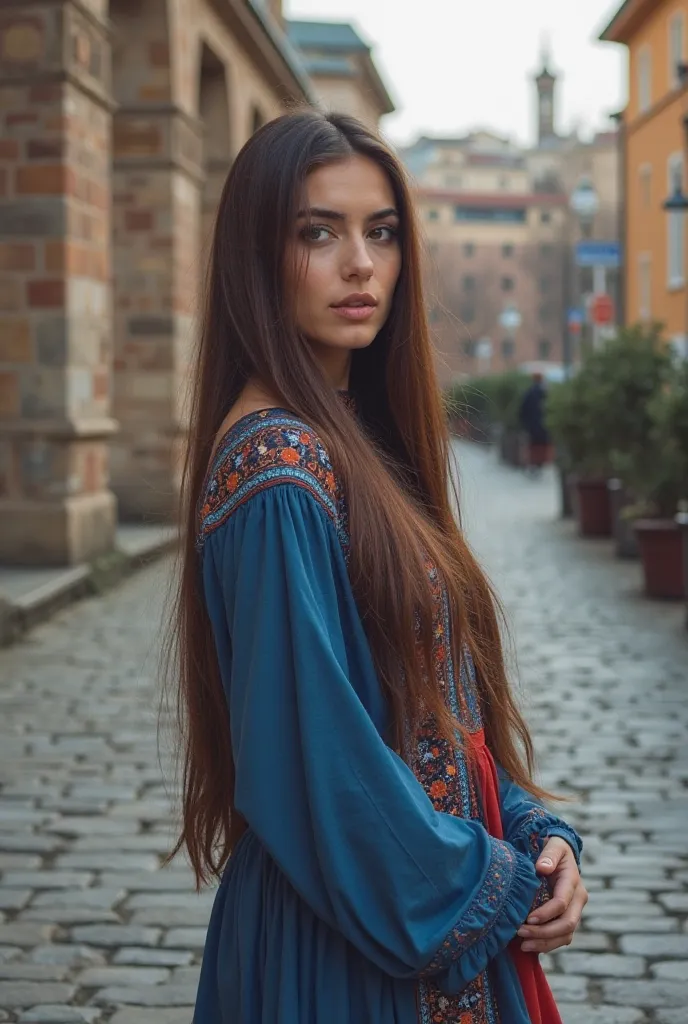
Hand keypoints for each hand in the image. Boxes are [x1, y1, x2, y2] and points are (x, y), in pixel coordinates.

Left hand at [517, 836, 587, 953]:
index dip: (546, 913)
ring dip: (545, 943)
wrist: (561, 856)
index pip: (562, 903)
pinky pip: (562, 937)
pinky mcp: (568, 919)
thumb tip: (542, 868)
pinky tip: (531, 946)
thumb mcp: (553, 846)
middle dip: (544, 933)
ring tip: (523, 945)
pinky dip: (547, 944)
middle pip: (566, 924)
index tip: (528, 918)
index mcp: (573, 882)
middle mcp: (578, 900)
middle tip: (520, 933)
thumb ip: (549, 855)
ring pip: (566, 935)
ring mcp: (575, 911)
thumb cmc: (554, 849)